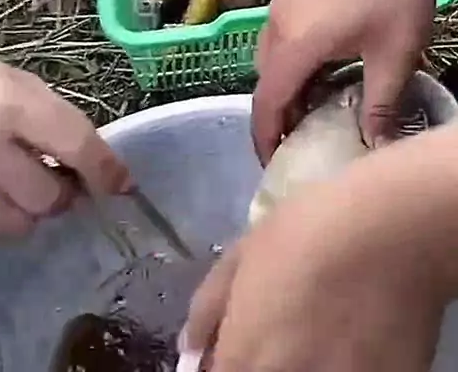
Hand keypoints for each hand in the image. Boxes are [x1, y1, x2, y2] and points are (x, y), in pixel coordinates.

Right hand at [0, 58, 131, 236]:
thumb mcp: (10, 83)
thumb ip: (51, 121)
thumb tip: (93, 165)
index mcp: (9, 104)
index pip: (77, 144)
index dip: (105, 169)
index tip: (123, 185)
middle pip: (48, 199)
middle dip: (60, 193)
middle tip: (58, 180)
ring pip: (15, 226)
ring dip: (25, 211)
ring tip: (14, 184)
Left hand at [181, 136, 451, 371]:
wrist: (394, 228)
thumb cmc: (309, 229)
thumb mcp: (244, 252)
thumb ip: (209, 308)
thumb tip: (192, 347)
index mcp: (244, 361)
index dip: (226, 364)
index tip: (236, 347)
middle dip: (264, 361)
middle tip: (284, 331)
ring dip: (305, 363)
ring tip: (321, 328)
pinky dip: (345, 364)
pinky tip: (353, 334)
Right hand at [252, 0, 436, 164]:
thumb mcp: (396, 53)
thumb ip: (381, 104)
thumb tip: (375, 147)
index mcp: (295, 46)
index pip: (266, 104)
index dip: (265, 138)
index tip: (275, 163)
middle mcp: (278, 24)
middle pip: (264, 80)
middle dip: (277, 113)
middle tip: (305, 136)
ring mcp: (284, 0)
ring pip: (272, 55)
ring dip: (286, 83)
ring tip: (319, 100)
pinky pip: (282, 33)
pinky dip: (293, 57)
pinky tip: (327, 57)